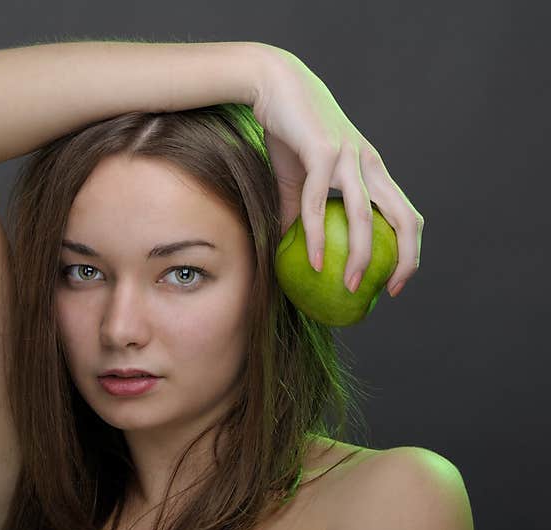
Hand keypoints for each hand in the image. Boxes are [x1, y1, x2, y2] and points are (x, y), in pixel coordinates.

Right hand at [251, 46, 423, 297]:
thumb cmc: (289, 131)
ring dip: (360, 257)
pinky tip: (312, 261)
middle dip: (405, 260)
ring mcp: (349, 157)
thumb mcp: (298, 179)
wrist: (274, 84)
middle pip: (404, 218)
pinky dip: (317, 236)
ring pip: (365, 216)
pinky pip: (320, 203)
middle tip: (388, 292)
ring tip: (350, 287)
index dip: (408, 251)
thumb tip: (295, 252)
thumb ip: (301, 213)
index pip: (405, 214)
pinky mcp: (322, 152)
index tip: (393, 281)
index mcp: (372, 170)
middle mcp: (370, 164)